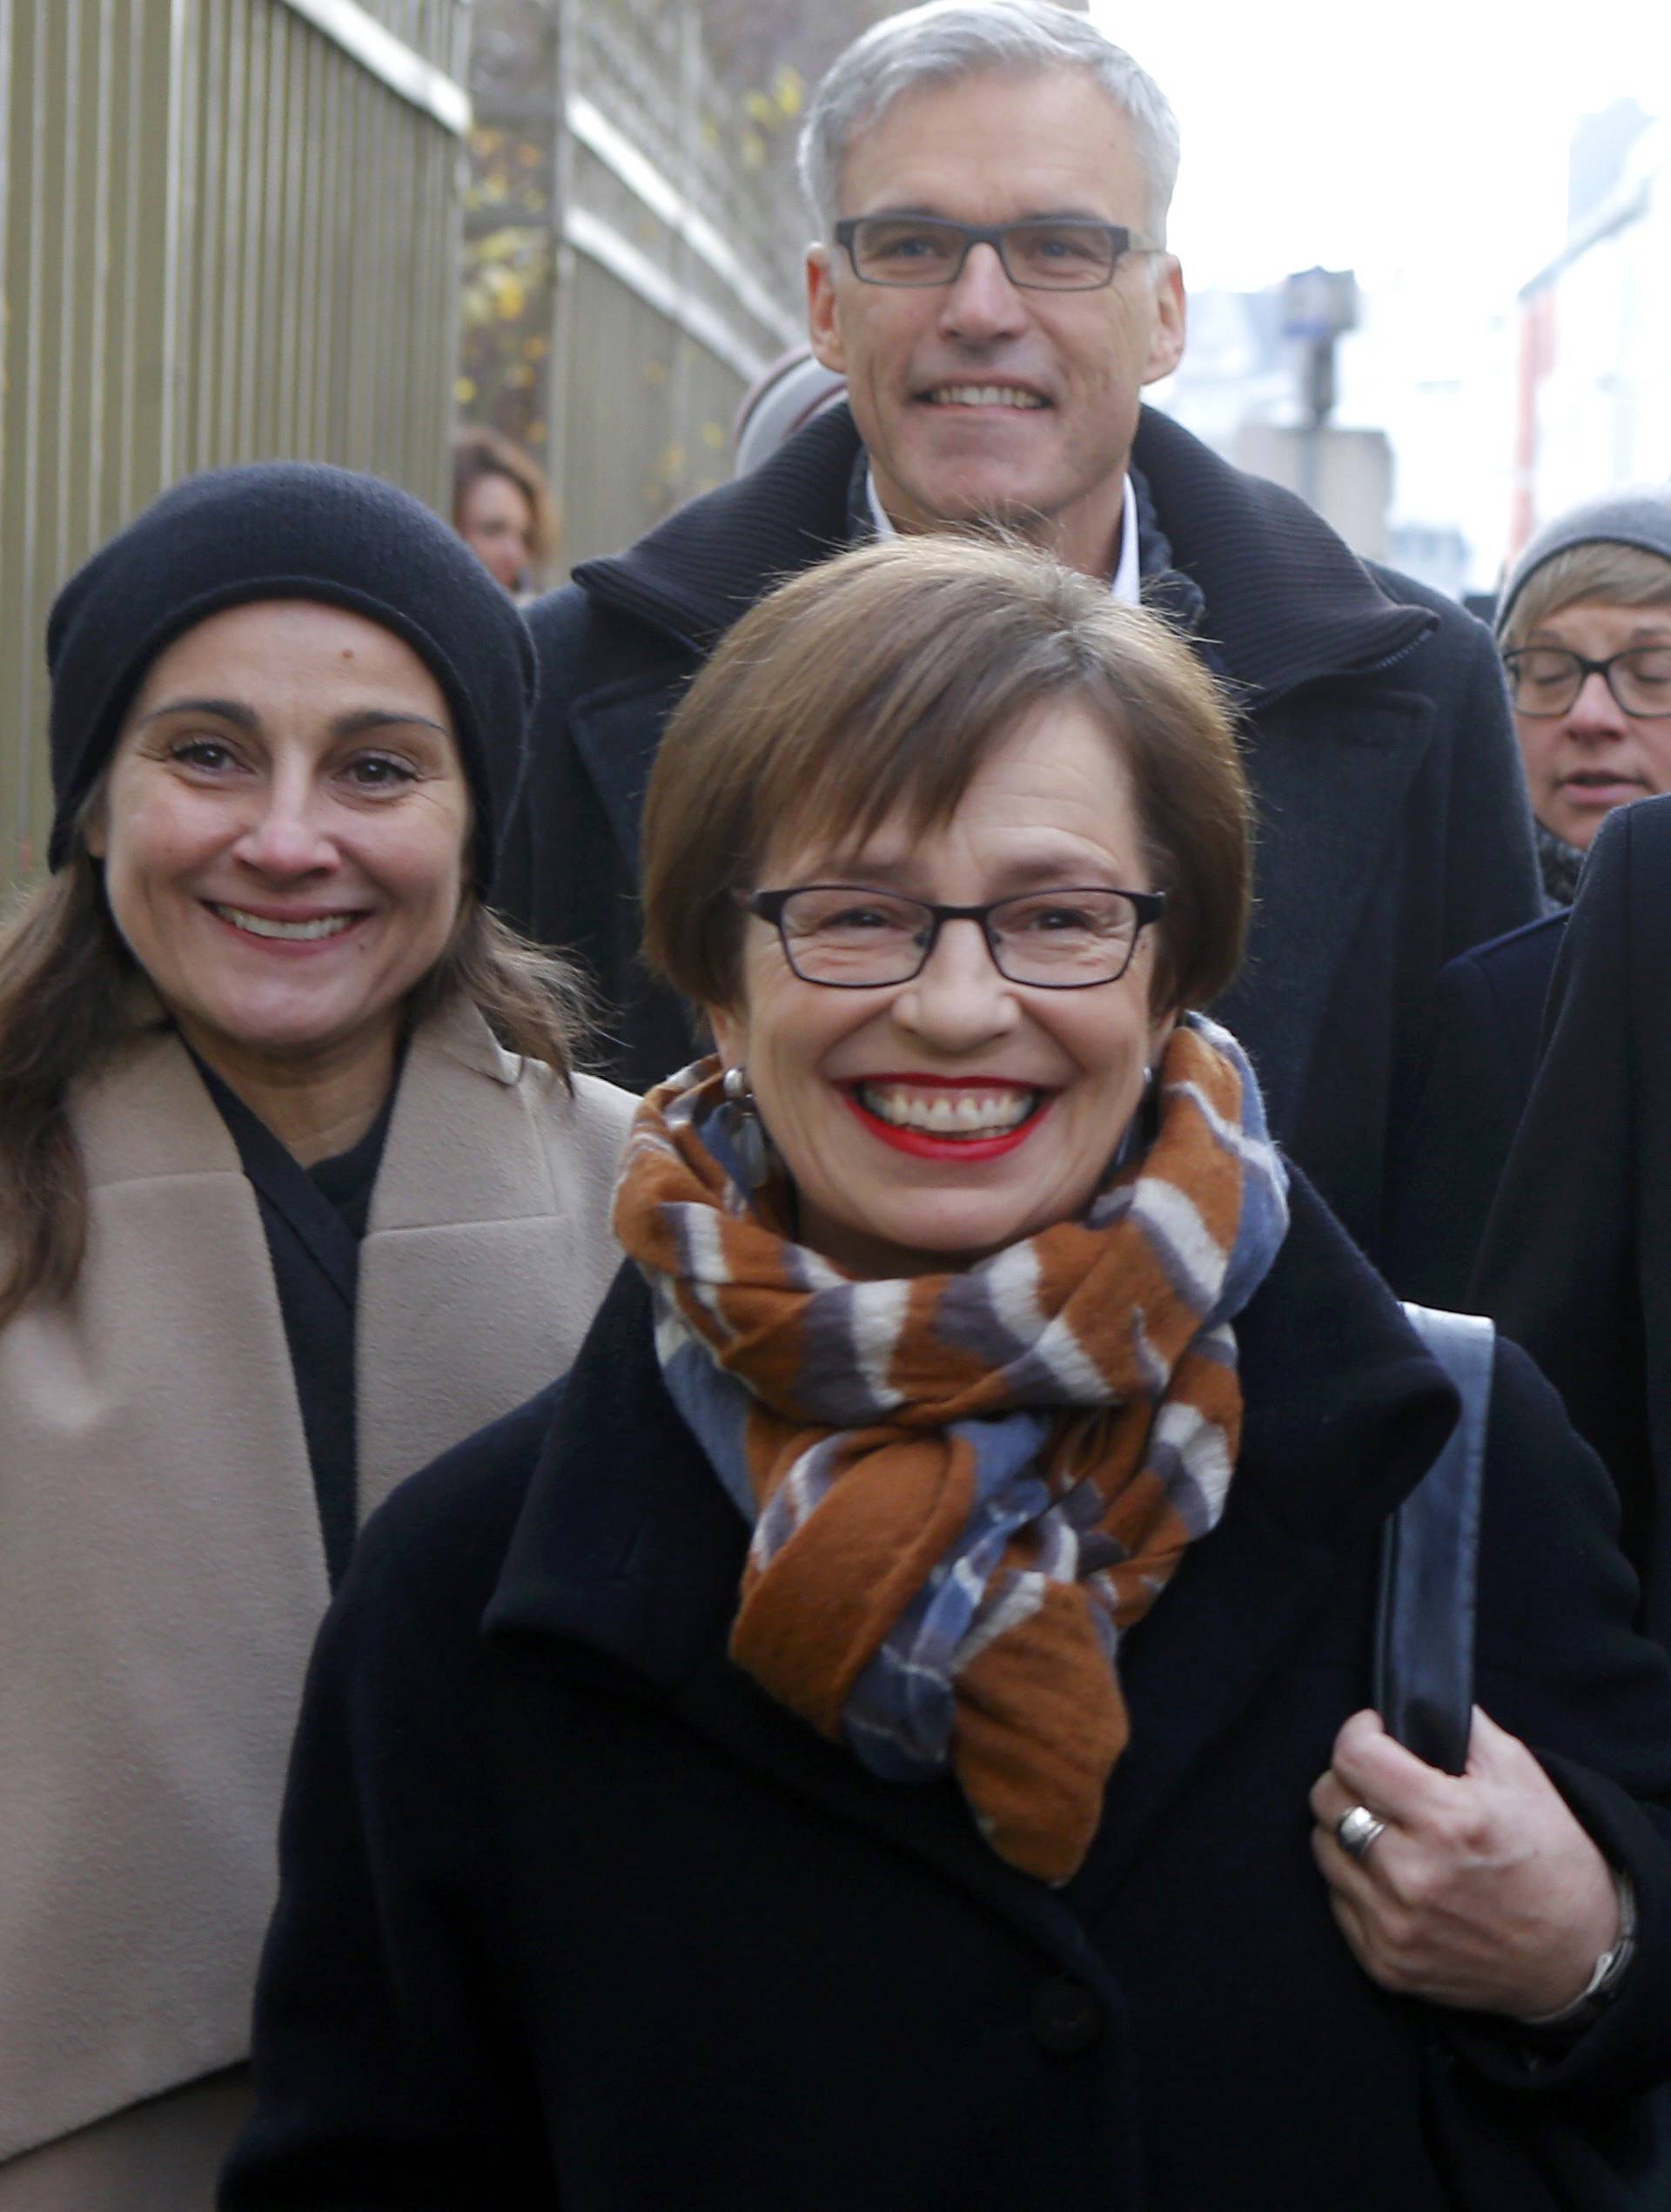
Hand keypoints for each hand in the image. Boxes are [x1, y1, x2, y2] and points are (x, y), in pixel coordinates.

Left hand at [1310, 1707, 1618, 2019]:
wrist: (1577, 1957)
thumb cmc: (1550, 1858)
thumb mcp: (1520, 1775)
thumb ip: (1460, 1727)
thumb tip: (1411, 1702)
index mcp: (1449, 1820)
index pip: (1353, 1757)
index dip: (1360, 1733)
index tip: (1374, 1733)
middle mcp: (1415, 1875)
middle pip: (1327, 1800)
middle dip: (1348, 1779)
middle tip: (1379, 1783)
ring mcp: (1396, 1925)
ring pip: (1325, 1849)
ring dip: (1348, 1830)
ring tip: (1387, 1830)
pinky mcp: (1386, 1962)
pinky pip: (1338, 1900)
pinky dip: (1357, 1881)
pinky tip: (1392, 1876)